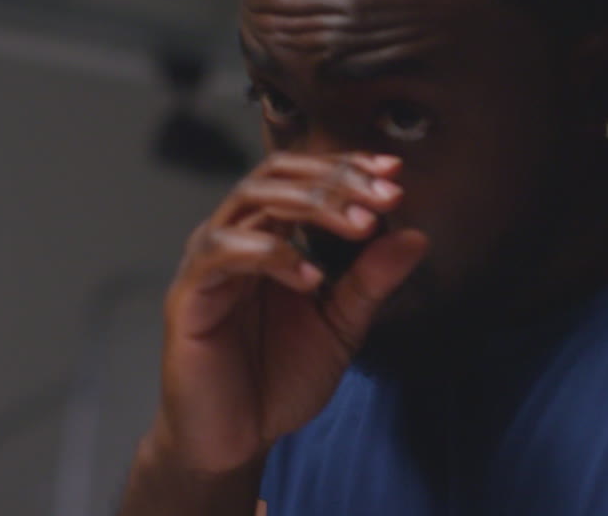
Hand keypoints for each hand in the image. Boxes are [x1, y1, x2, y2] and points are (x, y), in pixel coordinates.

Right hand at [147, 152, 428, 473]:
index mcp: (268, 234)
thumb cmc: (279, 377)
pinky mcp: (189, 295)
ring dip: (311, 204)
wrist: (236, 440)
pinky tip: (313, 278)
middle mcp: (235, 235)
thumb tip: (417, 235)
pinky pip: (223, 253)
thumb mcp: (341, 325)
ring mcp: (209, 261)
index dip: (347, 166)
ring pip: (252, 200)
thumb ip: (372, 281)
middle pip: (278, 174)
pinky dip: (272, 256)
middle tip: (385, 197)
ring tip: (360, 227)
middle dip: (337, 180)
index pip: (304, 176)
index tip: (395, 172)